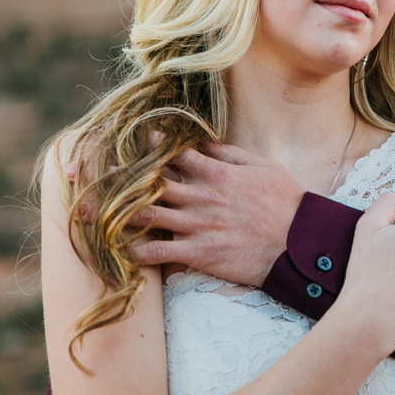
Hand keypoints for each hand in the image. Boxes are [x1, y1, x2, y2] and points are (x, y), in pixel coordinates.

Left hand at [94, 142, 305, 286]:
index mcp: (216, 173)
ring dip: (119, 213)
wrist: (300, 243)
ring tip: (94, 212)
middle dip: (122, 178)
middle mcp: (201, 196)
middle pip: (152, 182)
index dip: (151, 147)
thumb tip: (204, 143)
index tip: (133, 142)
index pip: (174, 154)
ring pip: (149, 215)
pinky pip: (161, 252)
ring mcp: (198, 225)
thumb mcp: (263, 167)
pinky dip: (138, 251)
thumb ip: (231, 154)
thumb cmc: (286, 202)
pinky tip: (120, 252)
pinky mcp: (200, 253)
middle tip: (96, 174)